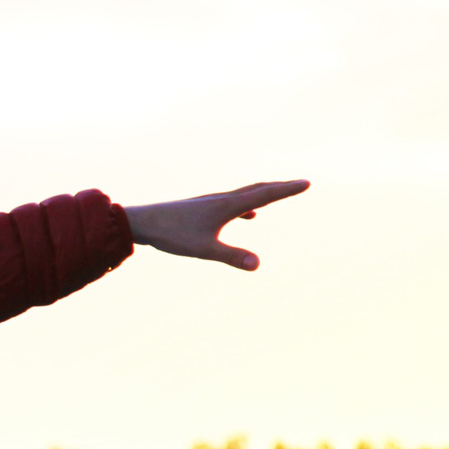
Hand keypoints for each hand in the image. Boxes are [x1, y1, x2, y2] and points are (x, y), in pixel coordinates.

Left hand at [123, 180, 309, 270]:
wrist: (142, 221)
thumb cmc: (172, 234)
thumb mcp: (204, 249)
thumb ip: (232, 256)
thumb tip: (258, 265)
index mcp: (227, 206)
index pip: (264, 195)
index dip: (286, 190)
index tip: (306, 183)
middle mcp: (221, 199)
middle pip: (257, 190)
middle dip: (280, 188)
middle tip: (300, 185)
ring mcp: (210, 202)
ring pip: (244, 194)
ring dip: (264, 193)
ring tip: (278, 194)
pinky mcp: (200, 208)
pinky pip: (231, 203)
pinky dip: (245, 205)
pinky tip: (246, 214)